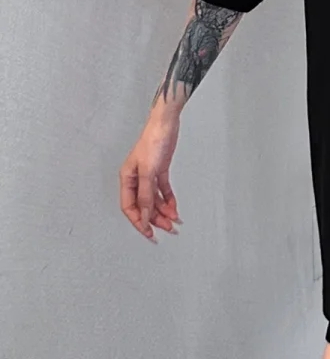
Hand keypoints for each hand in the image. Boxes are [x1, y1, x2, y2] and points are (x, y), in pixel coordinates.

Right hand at [119, 109, 182, 241]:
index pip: (130, 207)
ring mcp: (148, 176)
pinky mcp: (160, 171)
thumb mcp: (148, 172)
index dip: (138, 221)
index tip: (149, 233)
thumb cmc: (153, 141)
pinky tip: (174, 208)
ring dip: (164, 211)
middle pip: (144, 205)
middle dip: (155, 219)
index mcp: (127, 179)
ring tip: (174, 221)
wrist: (166, 124)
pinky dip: (169, 200)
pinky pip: (163, 191)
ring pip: (154, 200)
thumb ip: (146, 195)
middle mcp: (136, 179)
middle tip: (167, 229)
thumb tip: (144, 216)